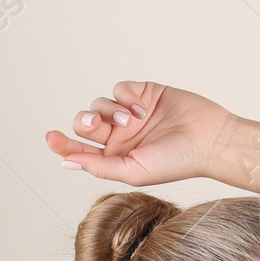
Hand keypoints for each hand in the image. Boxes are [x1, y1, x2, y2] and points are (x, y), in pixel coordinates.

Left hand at [44, 80, 232, 186]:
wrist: (209, 139)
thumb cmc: (176, 162)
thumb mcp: (133, 171)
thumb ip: (99, 166)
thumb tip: (67, 163)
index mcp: (116, 158)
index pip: (80, 149)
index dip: (63, 143)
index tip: (50, 137)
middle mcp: (120, 136)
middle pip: (85, 122)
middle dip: (86, 122)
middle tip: (96, 125)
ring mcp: (131, 114)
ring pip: (100, 104)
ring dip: (112, 110)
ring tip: (134, 119)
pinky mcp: (143, 94)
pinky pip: (120, 88)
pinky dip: (127, 97)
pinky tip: (144, 108)